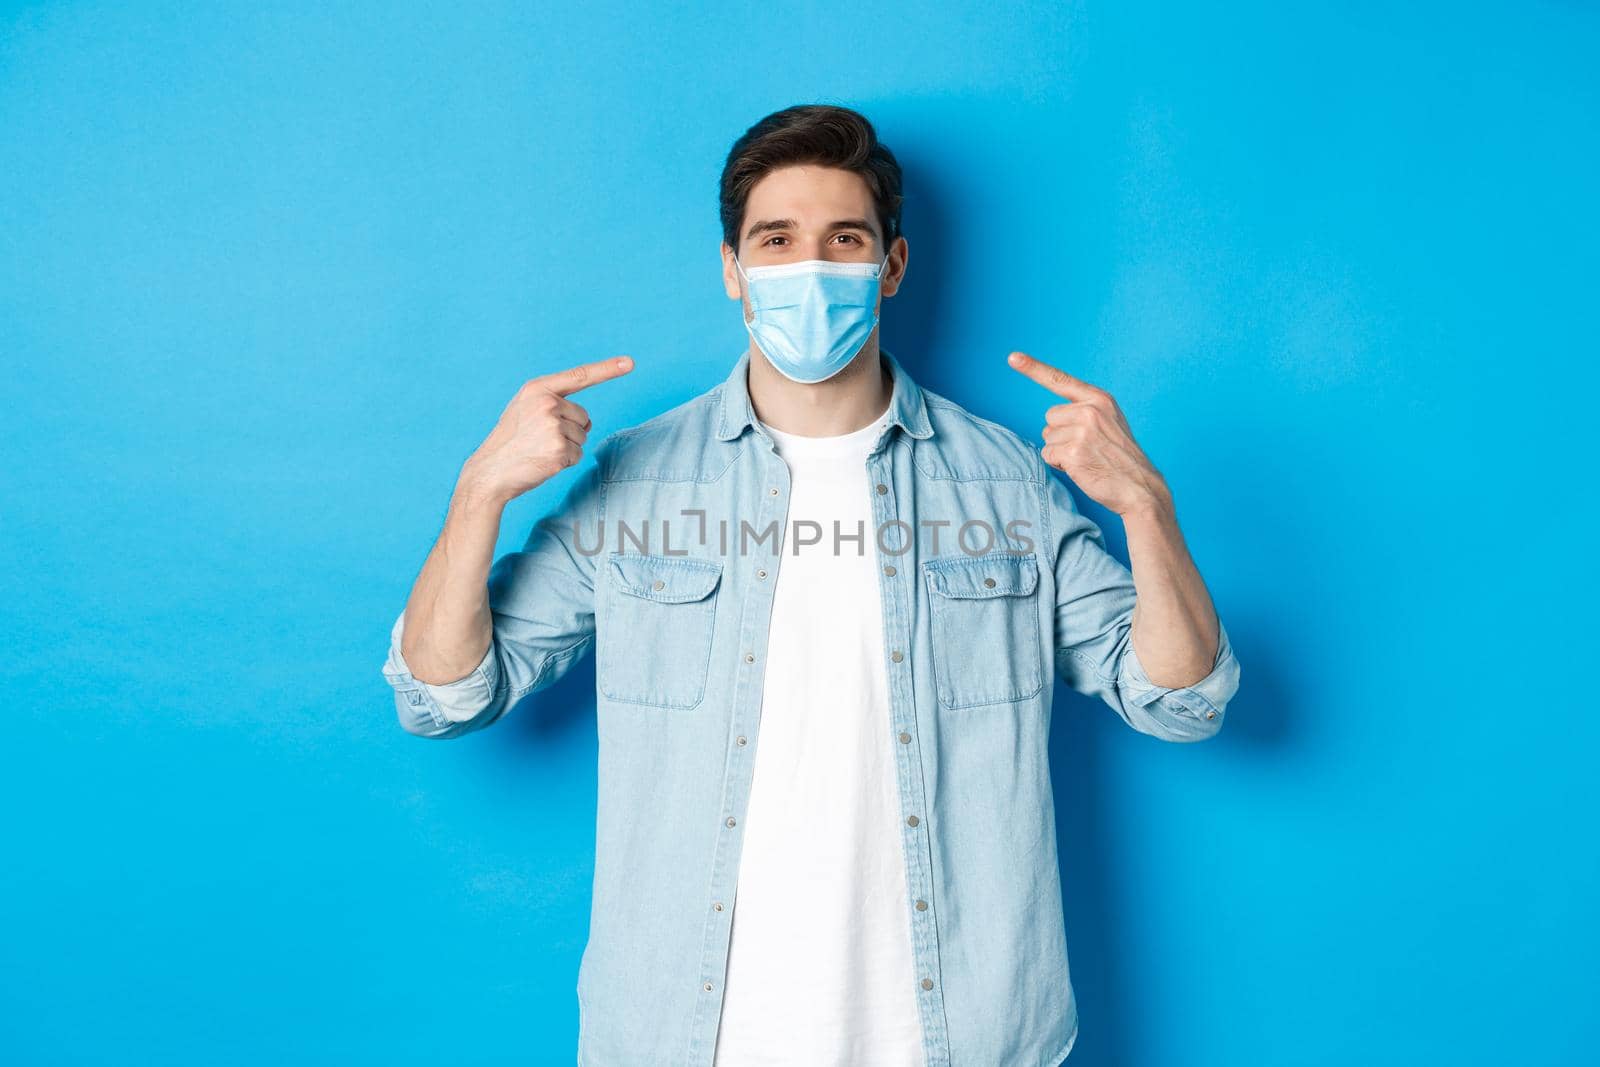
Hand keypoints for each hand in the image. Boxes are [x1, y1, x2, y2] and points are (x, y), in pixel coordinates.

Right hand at [460, 355, 634, 505]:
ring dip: (567, 448)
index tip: (630, 362)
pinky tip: (543, 461)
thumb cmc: (510, 441)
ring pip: (582, 437)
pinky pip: (578, 455)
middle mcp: (547, 403)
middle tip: (540, 439)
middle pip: (584, 417)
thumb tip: (587, 421)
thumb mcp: (525, 410)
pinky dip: (565, 462)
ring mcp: (553, 426)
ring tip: (539, 450)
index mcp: (538, 389)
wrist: (490, 471)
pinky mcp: (559, 449)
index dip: (607, 369)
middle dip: (570, 430)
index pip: (579, 376)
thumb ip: (554, 405)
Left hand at [1007, 351, 1169, 517]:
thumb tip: (1054, 417)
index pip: (1060, 379)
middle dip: (1061, 434)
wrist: (1140, 486)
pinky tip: (1081, 467)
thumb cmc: (1121, 457)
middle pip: (1050, 417)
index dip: (1033, 368)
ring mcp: (1082, 430)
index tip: (1013, 357)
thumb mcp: (1110, 422)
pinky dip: (1059, 464)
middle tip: (1086, 447)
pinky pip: (1048, 454)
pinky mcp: (1073, 452)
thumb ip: (1086, 411)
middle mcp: (1090, 410)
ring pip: (1047, 437)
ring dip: (1060, 450)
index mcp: (1099, 399)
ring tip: (1086, 457)